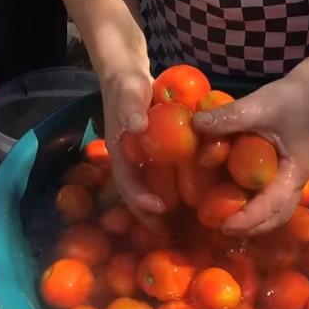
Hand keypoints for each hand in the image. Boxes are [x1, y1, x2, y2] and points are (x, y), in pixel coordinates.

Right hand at [99, 69, 165, 227]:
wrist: (128, 75)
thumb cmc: (127, 85)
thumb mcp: (130, 92)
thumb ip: (131, 107)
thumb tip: (137, 126)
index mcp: (120, 152)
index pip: (126, 181)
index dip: (139, 198)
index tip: (159, 208)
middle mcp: (129, 160)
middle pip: (135, 193)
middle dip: (148, 215)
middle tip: (168, 234)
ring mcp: (140, 159)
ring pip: (148, 188)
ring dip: (158, 208)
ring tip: (177, 227)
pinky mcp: (153, 154)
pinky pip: (160, 177)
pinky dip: (170, 190)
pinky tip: (188, 199)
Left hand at [192, 74, 308, 235]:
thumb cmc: (287, 99)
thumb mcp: (256, 106)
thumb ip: (227, 118)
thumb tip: (195, 125)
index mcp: (294, 173)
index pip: (273, 207)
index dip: (249, 220)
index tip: (225, 227)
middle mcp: (294, 182)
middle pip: (276, 217)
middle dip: (251, 228)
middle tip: (223, 230)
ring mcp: (289, 179)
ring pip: (274, 212)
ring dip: (253, 221)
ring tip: (226, 224)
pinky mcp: (281, 173)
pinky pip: (269, 199)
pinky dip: (253, 207)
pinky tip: (232, 204)